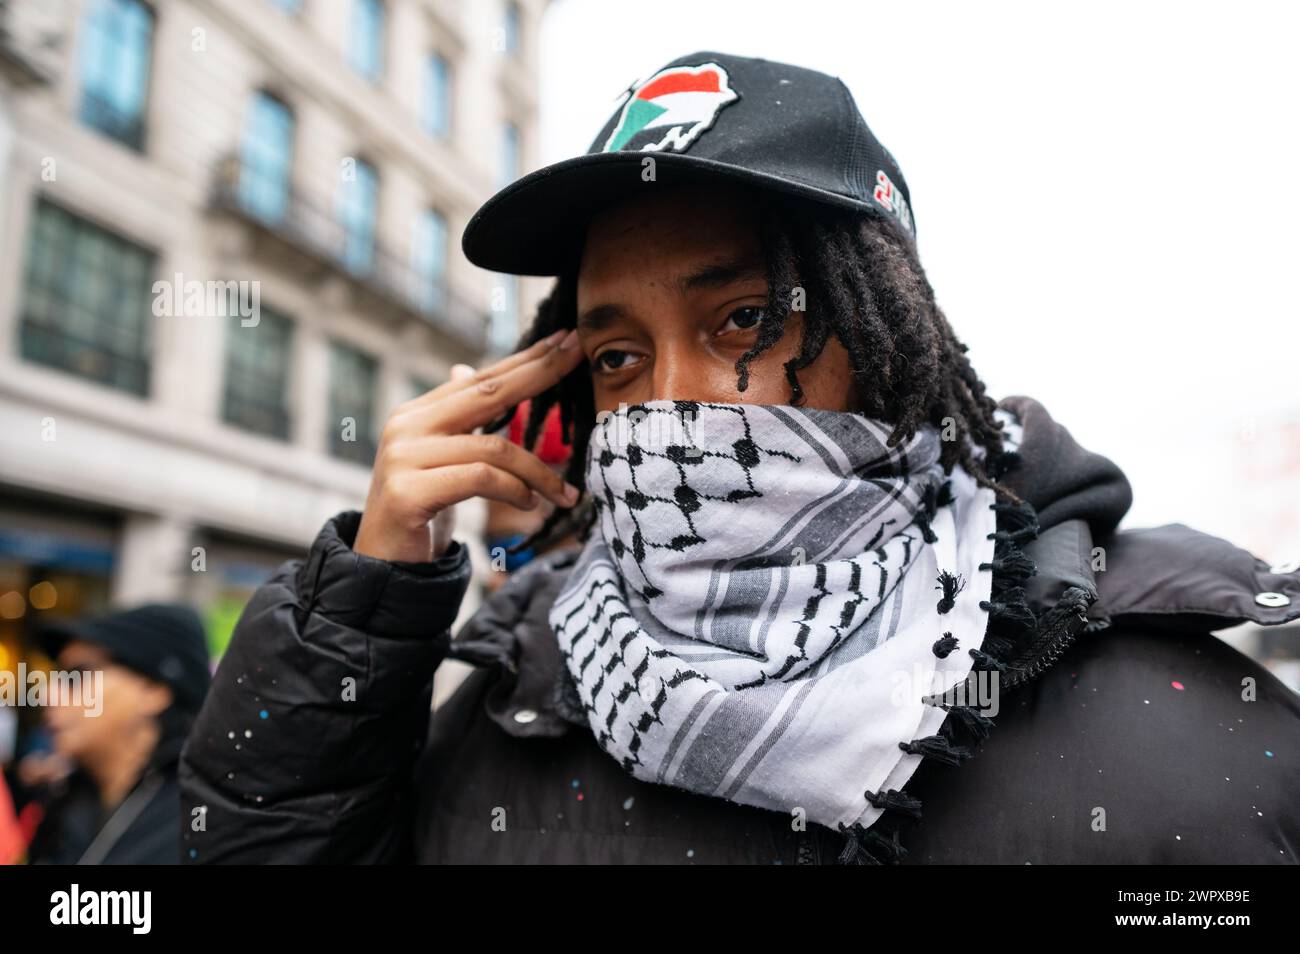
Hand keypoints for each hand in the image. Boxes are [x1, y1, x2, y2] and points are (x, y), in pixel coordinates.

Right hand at [353, 329, 583, 562]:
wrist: (381, 568)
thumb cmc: (419, 513)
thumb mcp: (438, 461)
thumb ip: (454, 419)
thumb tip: (463, 369)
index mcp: (416, 415)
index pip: (480, 379)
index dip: (525, 359)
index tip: (567, 340)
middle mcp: (406, 427)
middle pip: (486, 393)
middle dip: (539, 373)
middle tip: (579, 355)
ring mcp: (403, 457)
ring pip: (494, 449)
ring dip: (538, 472)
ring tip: (561, 492)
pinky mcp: (408, 491)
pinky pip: (481, 479)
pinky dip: (515, 491)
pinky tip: (529, 504)